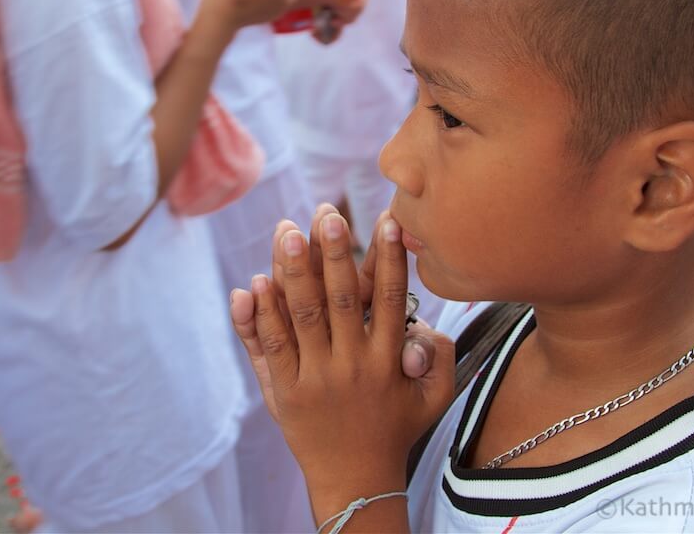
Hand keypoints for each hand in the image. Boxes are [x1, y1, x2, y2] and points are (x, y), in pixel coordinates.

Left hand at [229, 208, 454, 508]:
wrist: (356, 480)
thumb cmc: (397, 428)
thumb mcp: (435, 396)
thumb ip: (438, 355)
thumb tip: (421, 325)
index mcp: (388, 360)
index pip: (388, 298)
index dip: (387, 257)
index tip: (385, 218)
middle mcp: (352, 365)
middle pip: (340, 299)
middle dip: (333, 253)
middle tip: (327, 213)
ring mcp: (315, 378)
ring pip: (301, 316)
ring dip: (292, 271)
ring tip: (286, 231)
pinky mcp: (285, 391)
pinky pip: (271, 347)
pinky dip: (260, 314)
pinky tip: (254, 282)